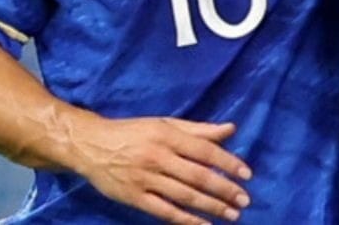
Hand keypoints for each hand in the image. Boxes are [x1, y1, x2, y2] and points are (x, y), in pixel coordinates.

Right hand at [71, 116, 252, 223]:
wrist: (90, 145)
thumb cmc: (132, 132)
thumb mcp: (164, 124)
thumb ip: (198, 130)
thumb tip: (231, 129)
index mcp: (167, 136)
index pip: (205, 151)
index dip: (228, 163)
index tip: (247, 175)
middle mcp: (158, 157)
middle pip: (198, 176)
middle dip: (224, 189)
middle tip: (245, 200)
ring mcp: (145, 179)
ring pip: (184, 195)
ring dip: (211, 207)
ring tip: (232, 214)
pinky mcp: (134, 197)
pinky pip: (165, 211)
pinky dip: (186, 220)